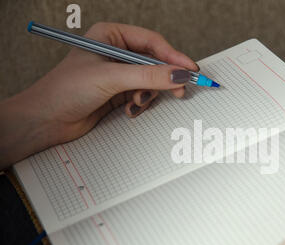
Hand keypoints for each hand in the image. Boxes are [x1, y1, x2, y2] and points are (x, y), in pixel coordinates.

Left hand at [0, 22, 197, 168]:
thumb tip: (177, 74)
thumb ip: (147, 75)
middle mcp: (116, 53)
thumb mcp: (110, 77)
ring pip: (150, 81)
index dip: (173, 56)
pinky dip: (140, 104)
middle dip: (164, 78)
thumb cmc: (64, 90)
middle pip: (154, 62)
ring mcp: (118, 74)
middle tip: (179, 89)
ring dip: (148, 94)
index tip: (189, 70)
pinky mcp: (119, 93)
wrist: (46, 121)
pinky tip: (128, 110)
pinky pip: (142, 96)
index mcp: (110, 36)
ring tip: (136, 102)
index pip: (152, 42)